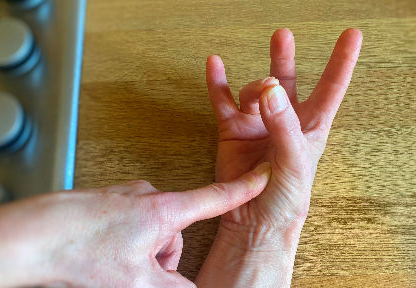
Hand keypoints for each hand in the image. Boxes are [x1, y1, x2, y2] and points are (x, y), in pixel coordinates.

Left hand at [0, 164, 269, 287]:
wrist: (31, 235)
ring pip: (149, 234)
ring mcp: (125, 198)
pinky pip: (127, 228)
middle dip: (161, 260)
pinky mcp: (108, 202)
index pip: (216, 198)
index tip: (265, 175)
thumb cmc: (79, 249)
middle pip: (173, 235)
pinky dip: (121, 246)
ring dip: (138, 257)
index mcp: (163, 210)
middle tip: (135, 275)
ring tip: (112, 266)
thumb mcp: (136, 281)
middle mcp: (146, 197)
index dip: (244, 189)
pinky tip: (102, 256)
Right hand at [196, 28, 361, 286]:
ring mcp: (256, 123)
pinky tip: (214, 64)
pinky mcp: (232, 129)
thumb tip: (270, 87)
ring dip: (254, 87)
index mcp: (309, 127)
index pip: (330, 88)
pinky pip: (223, 100)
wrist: (254, 220)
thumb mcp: (294, 162)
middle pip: (286, 80)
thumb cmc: (285, 198)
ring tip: (255, 101)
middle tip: (282, 36)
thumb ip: (283, 124)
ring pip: (254, 90)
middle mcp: (282, 121)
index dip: (341, 61)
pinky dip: (217, 82)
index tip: (352, 35)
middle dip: (285, 58)